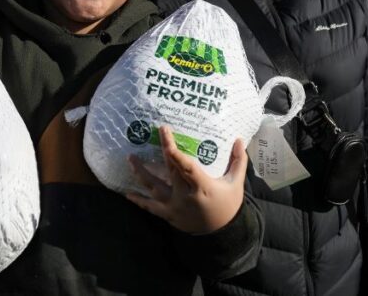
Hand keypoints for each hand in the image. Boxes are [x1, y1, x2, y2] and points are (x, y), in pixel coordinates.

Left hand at [126, 126, 247, 233]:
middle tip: (157, 133)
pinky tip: (127, 193)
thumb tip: (241, 139)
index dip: (176, 152)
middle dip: (164, 151)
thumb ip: (238, 161)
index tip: (167, 134)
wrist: (223, 234)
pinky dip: (139, 200)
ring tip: (131, 159)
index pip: (187, 167)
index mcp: (203, 187)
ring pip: (154, 188)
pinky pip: (151, 207)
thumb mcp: (236, 183)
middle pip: (170, 171)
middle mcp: (186, 196)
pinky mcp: (169, 215)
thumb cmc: (229, 204)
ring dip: (141, 174)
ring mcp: (175, 207)